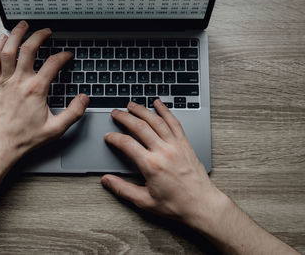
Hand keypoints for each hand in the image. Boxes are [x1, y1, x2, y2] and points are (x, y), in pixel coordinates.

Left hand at [0, 21, 88, 174]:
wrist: (2, 144)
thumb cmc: (25, 138)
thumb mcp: (56, 129)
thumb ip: (73, 112)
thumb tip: (84, 99)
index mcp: (36, 89)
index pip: (53, 64)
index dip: (63, 56)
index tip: (67, 55)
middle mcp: (20, 81)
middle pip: (29, 49)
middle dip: (39, 36)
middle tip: (46, 31)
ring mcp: (6, 81)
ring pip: (9, 50)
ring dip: (16, 35)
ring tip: (23, 26)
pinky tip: (1, 41)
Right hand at [101, 100, 225, 226]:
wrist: (202, 205)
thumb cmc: (176, 205)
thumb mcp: (144, 201)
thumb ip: (122, 189)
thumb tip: (107, 181)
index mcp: (151, 165)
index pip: (127, 144)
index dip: (114, 138)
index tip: (108, 136)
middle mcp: (163, 151)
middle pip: (140, 127)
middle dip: (125, 117)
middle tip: (116, 113)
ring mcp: (176, 146)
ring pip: (156, 121)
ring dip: (142, 110)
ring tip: (132, 105)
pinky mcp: (185, 144)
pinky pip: (174, 123)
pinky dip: (166, 111)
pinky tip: (159, 104)